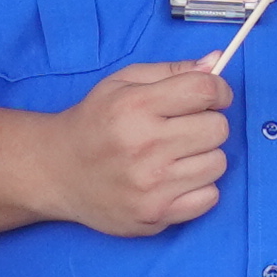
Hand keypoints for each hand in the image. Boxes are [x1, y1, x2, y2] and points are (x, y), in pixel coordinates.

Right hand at [42, 64, 235, 237]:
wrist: (57, 171)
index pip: (205, 91)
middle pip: (218, 129)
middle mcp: (144, 145)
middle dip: (207, 124)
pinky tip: (174, 180)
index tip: (210, 97)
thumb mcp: (123, 83)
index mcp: (136, 105)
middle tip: (184, 129)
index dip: (217, 90)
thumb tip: (218, 62)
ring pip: (218, 164)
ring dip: (204, 157)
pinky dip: (199, 188)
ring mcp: (150, 185)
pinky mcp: (155, 215)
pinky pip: (209, 197)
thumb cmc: (95, 122)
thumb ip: (173, 70)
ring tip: (175, 156)